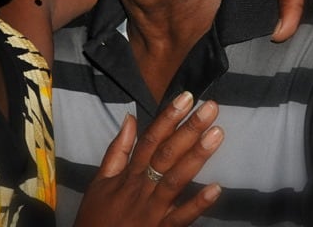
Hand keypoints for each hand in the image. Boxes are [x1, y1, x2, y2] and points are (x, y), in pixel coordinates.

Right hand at [73, 92, 222, 226]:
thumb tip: (130, 119)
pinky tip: (216, 189)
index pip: (151, 138)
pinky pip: (181, 218)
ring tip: (217, 134)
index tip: (187, 97)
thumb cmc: (96, 216)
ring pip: (176, 179)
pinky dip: (197, 204)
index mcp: (129, 173)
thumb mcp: (100, 181)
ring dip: (196, 156)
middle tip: (210, 107)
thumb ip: (117, 150)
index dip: (169, 117)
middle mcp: (142, 187)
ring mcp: (153, 210)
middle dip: (188, 128)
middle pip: (166, 153)